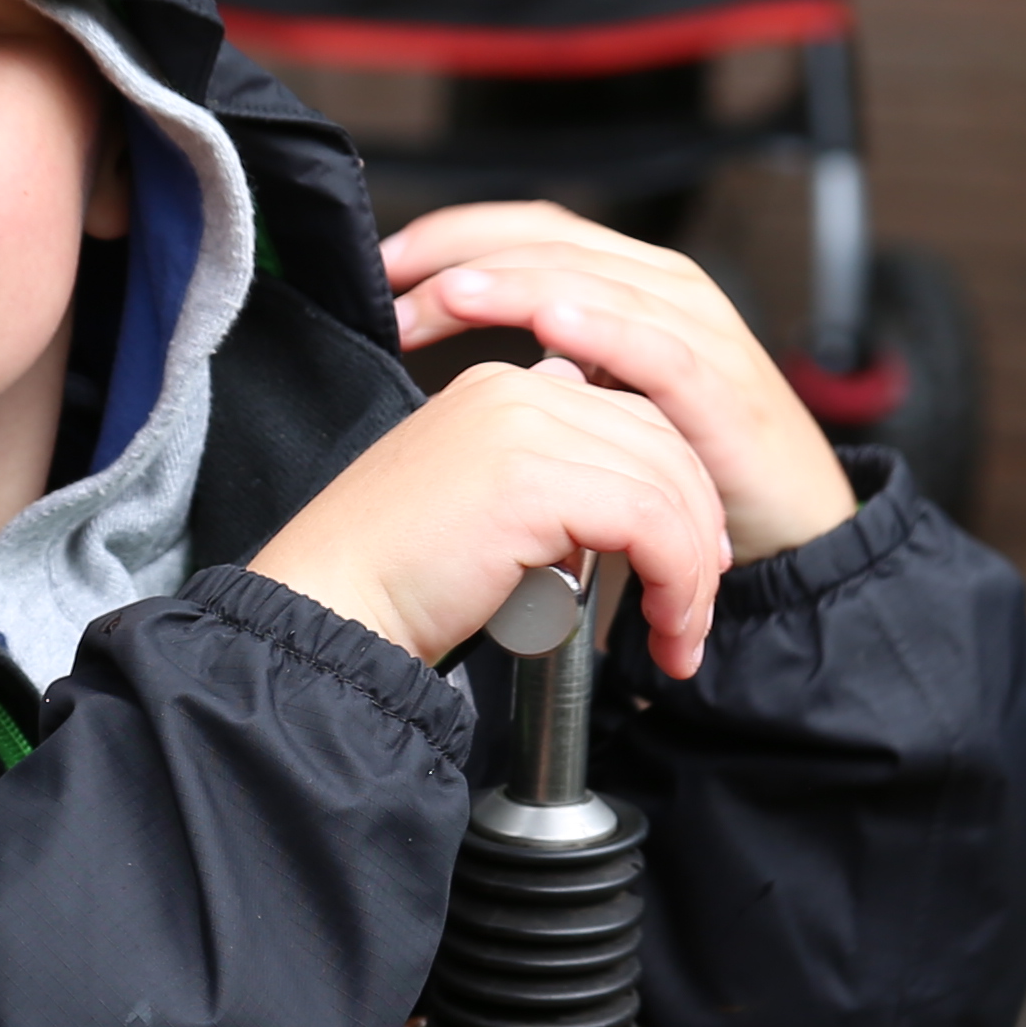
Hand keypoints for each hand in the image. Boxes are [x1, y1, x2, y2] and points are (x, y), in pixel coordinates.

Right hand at [248, 353, 733, 675]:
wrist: (328, 604)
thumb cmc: (391, 581)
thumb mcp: (481, 511)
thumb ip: (540, 487)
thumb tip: (617, 508)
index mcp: (502, 389)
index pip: (630, 418)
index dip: (677, 493)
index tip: (687, 565)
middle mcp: (516, 390)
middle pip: (661, 444)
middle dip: (697, 534)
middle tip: (691, 612)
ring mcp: (524, 425)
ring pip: (665, 485)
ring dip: (690, 573)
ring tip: (678, 637)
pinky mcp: (532, 477)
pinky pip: (648, 521)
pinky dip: (675, 580)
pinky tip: (663, 625)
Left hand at [383, 205, 859, 562]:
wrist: (791, 528)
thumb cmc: (693, 467)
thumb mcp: (610, 403)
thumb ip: (557, 371)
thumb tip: (473, 364)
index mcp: (632, 283)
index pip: (533, 230)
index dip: (455, 234)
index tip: (383, 262)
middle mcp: (665, 290)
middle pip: (551, 244)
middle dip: (464, 256)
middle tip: (392, 283)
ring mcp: (698, 332)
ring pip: (595, 283)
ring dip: (515, 285)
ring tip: (449, 293)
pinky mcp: (721, 389)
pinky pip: (655, 348)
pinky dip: (601, 329)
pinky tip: (551, 324)